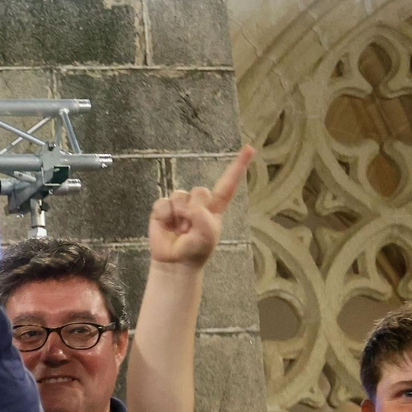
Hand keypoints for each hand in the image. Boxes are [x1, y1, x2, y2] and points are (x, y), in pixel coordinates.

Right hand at [147, 145, 252, 268]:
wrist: (175, 263)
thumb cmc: (196, 250)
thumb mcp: (208, 234)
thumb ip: (201, 215)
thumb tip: (186, 205)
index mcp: (214, 208)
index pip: (227, 185)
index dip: (237, 167)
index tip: (249, 148)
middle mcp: (197, 204)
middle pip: (199, 190)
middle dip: (195, 208)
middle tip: (190, 227)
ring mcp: (179, 206)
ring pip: (180, 195)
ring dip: (179, 214)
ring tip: (179, 229)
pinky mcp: (162, 210)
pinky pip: (162, 203)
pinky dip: (164, 215)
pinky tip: (166, 225)